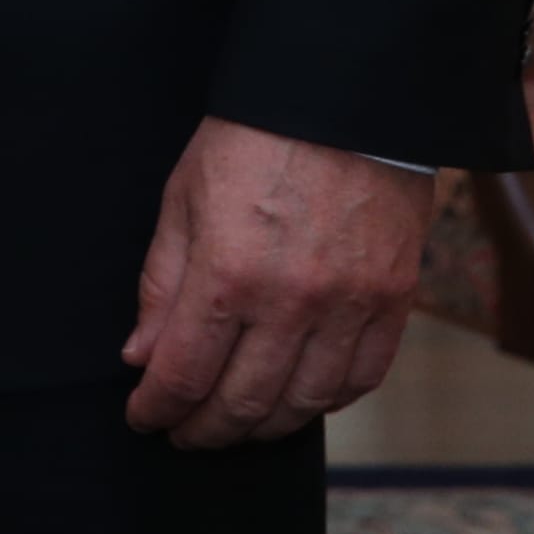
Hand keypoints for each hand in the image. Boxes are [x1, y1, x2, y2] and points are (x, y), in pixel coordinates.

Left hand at [120, 116, 433, 445]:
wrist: (344, 99)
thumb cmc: (252, 139)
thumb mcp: (184, 198)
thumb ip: (162, 282)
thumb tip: (140, 355)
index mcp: (228, 273)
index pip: (184, 372)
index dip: (158, 408)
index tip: (144, 418)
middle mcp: (291, 302)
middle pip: (243, 401)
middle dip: (205, 430)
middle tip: (185, 434)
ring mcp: (349, 306)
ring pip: (304, 403)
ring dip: (264, 427)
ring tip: (236, 426)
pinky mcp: (393, 301)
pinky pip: (362, 378)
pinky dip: (327, 402)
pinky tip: (299, 399)